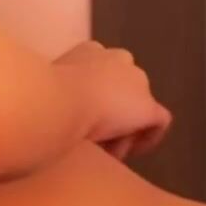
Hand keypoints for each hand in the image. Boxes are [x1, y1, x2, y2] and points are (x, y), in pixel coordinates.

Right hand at [57, 41, 172, 161]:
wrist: (59, 101)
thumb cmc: (46, 95)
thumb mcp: (50, 89)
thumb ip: (61, 94)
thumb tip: (60, 112)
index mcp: (90, 52)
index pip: (103, 73)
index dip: (98, 99)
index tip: (86, 120)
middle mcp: (118, 59)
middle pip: (124, 89)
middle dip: (115, 113)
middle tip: (98, 138)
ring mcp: (137, 82)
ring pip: (138, 107)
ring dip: (124, 129)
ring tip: (106, 150)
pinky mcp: (149, 106)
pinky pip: (158, 122)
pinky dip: (148, 138)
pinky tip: (131, 153)